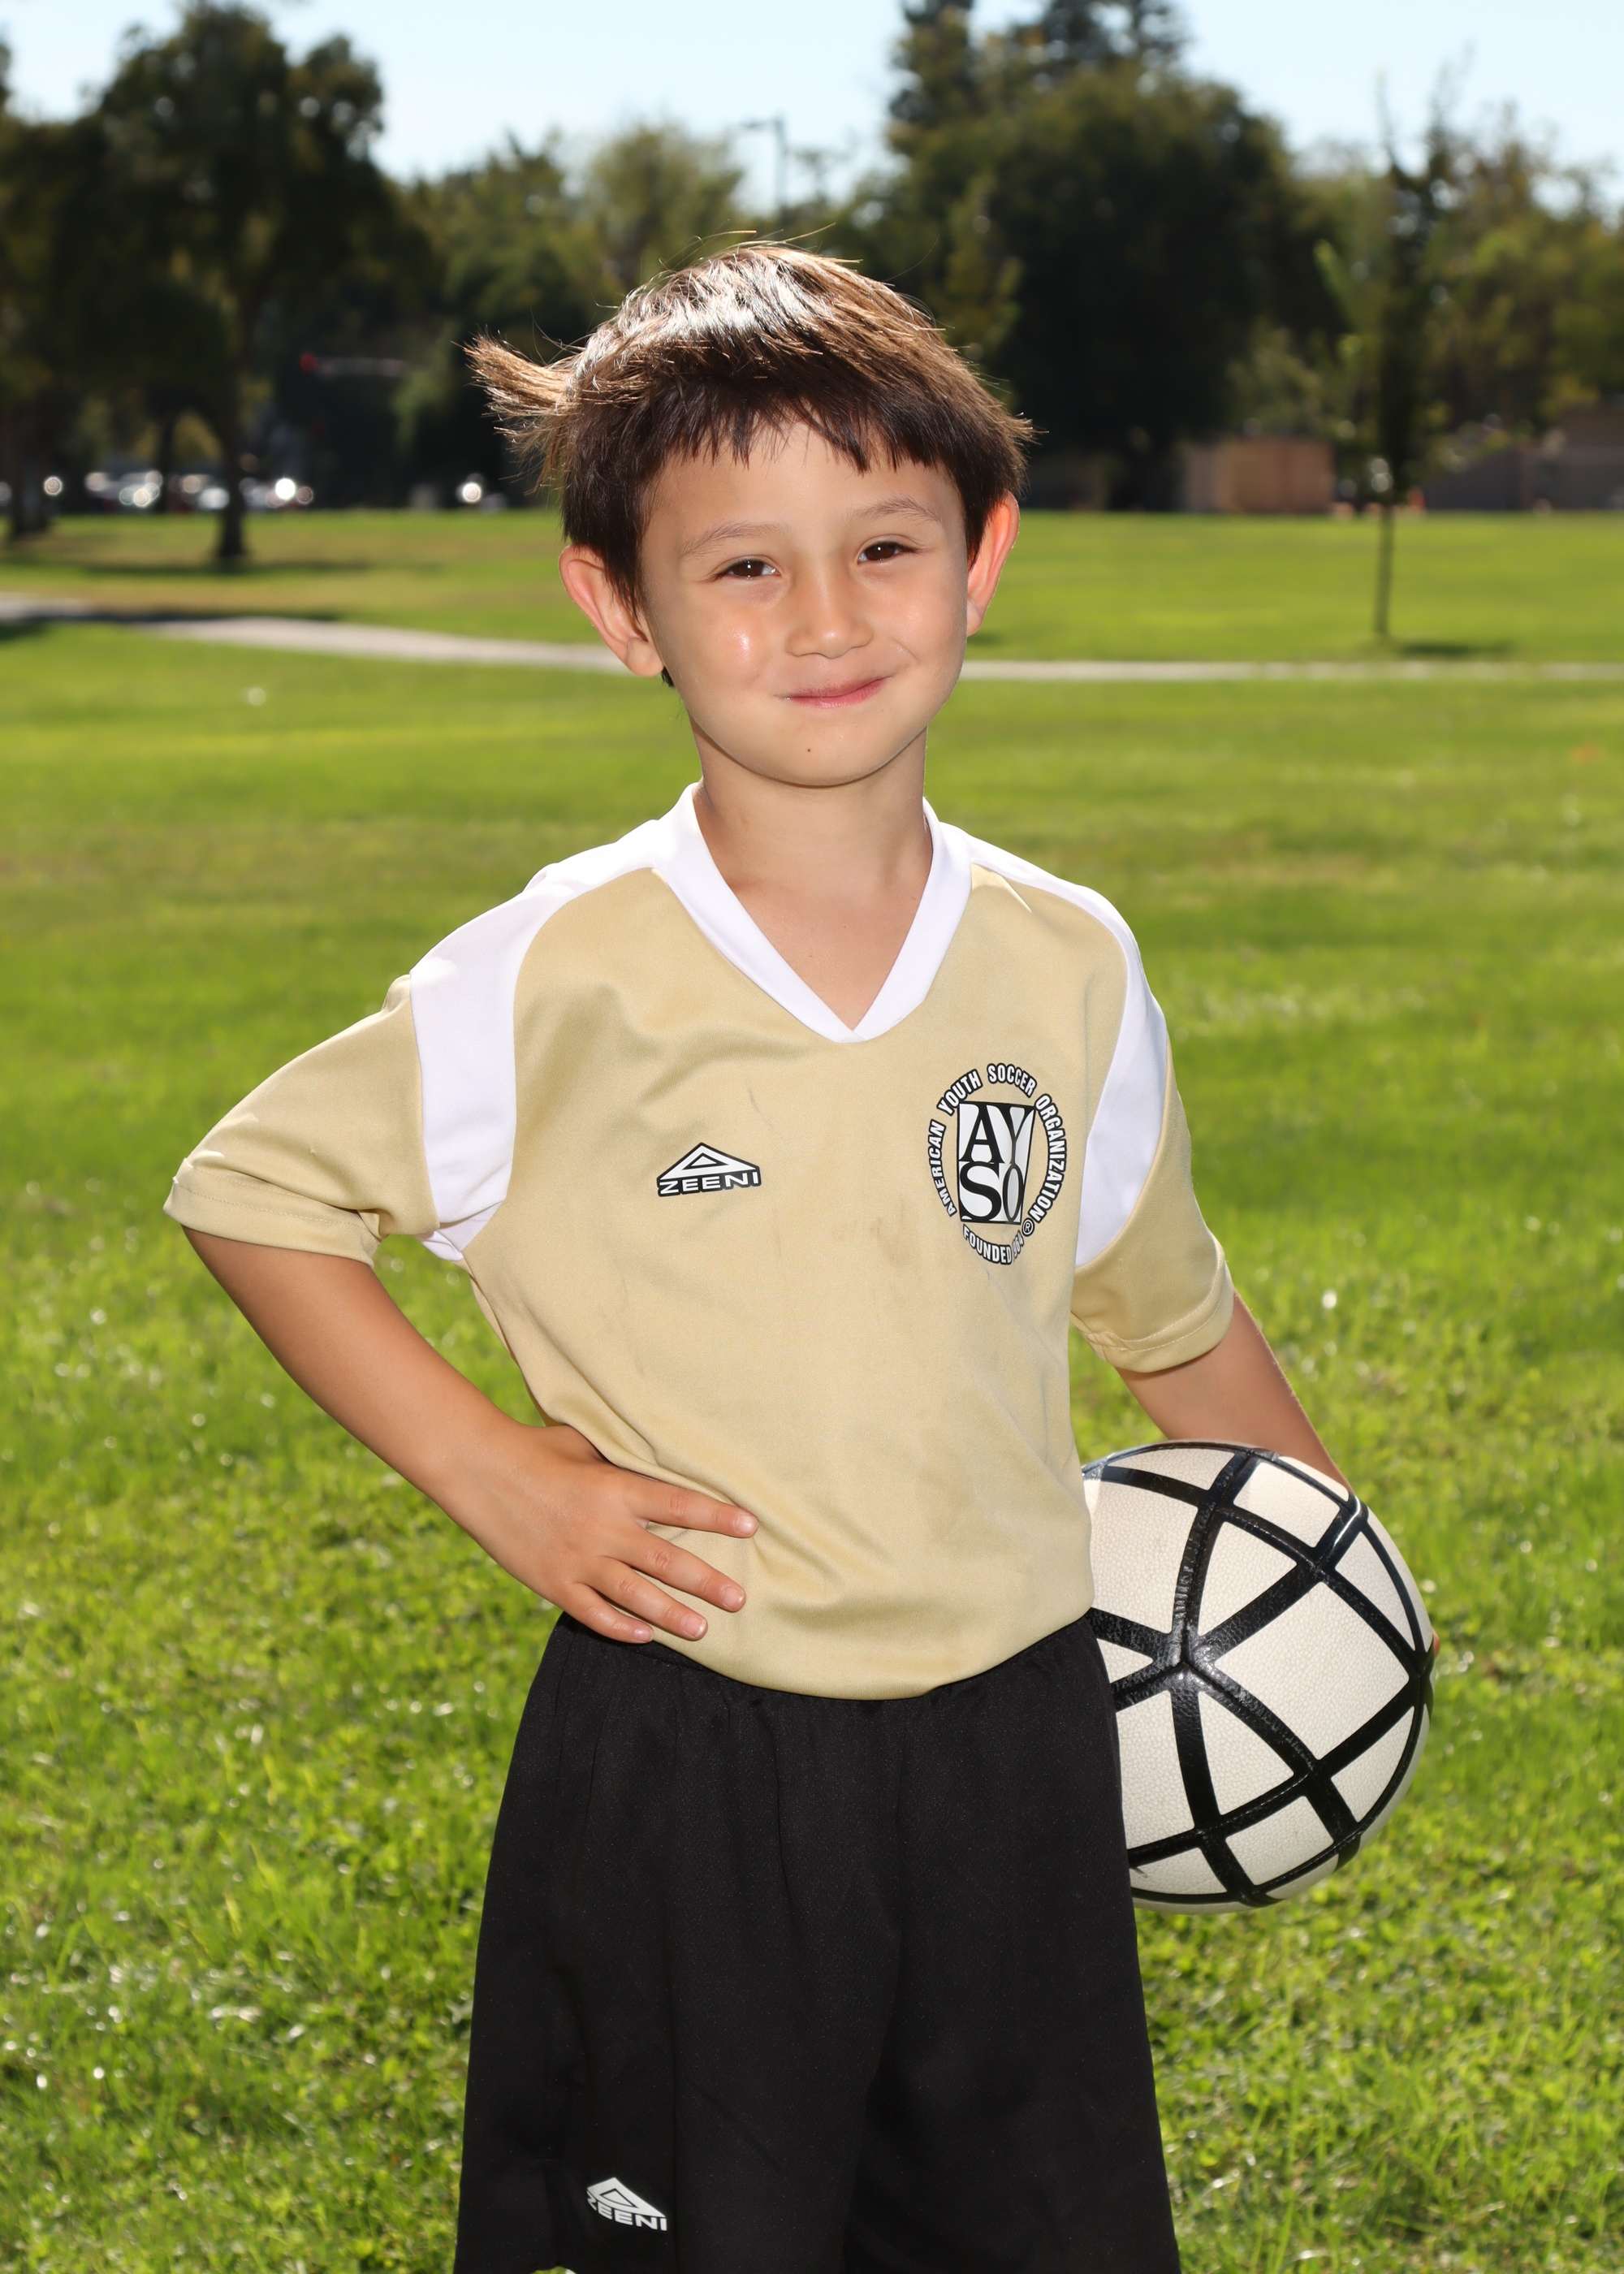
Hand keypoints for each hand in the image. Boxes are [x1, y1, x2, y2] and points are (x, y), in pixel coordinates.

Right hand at [183, 1235, 755, 1647]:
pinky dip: (620, 1626)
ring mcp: (575, 1560)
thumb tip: (664, 1439)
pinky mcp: (551, 1582)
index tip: (750, 1526)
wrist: (475, 1469)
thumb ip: (624, 1454)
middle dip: (706, 1582)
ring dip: (672, 1615)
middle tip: (740, 1598)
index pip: (677, 1504)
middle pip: (665, 1561)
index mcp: (612, 1487)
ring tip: (703, 1630)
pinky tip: (645, 1634)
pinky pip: (592, 1612)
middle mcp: (600, 1528)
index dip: (716, 1515)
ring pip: (634, 1596)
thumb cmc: (539, 1448)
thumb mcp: (586, 1442)